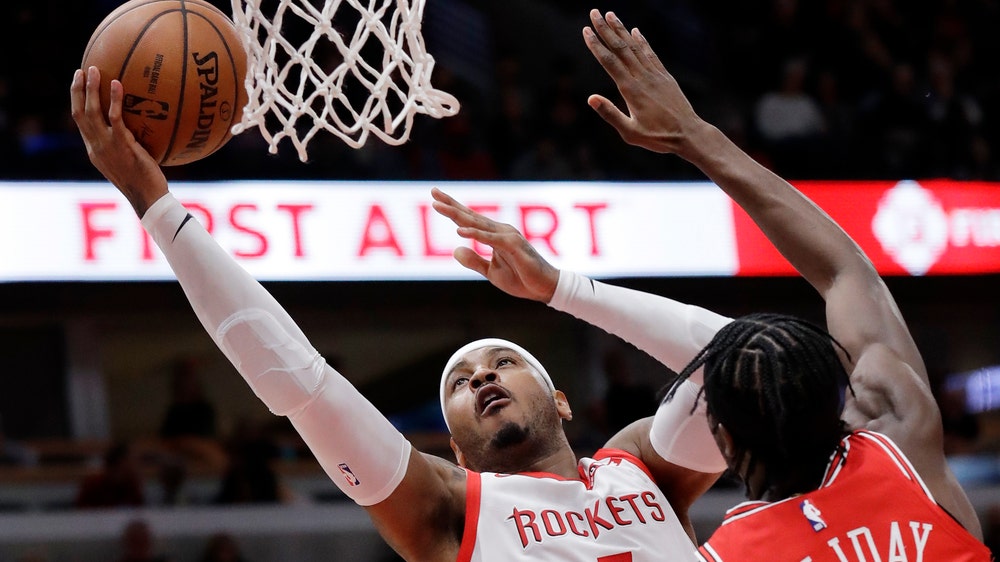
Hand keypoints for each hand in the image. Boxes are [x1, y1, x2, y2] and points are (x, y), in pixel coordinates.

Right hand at [70, 66, 167, 216]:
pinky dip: (113, 99)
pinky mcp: (121, 144)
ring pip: (90, 112)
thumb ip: (128, 145)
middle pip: (78, 113)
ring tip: (93, 69)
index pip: (80, 123)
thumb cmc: (146, 183)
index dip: (77, 103)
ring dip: (90, 88)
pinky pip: (114, 117)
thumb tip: (140, 129)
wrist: (148, 198)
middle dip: (77, 90)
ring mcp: (106, 146)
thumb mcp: (130, 162)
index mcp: (94, 150)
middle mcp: (95, 147)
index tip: (79, 85)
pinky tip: (117, 83)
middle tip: (81, 70)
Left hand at [430, 188, 559, 302]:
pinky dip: (476, 234)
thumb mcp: (491, 272)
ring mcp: (507, 236)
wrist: (544, 288)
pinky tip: (460, 231)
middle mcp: (500, 231)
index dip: (452, 208)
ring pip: (478, 223)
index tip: (435, 198)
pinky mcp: (514, 246)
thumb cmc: (521, 278)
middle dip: (450, 204)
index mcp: (494, 235)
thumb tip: (454, 250)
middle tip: (433, 192)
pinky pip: (491, 239)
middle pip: (470, 216)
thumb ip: (474, 261)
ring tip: (438, 207)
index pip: (469, 220)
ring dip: (457, 215)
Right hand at [583, 10, 711, 156]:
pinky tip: (635, 31)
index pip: (609, 62)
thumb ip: (610, 114)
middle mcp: (642, 77)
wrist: (688, 134)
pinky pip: (651, 54)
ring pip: (635, 47)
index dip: (596, 45)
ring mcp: (655, 75)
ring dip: (621, 30)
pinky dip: (642, 41)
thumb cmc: (658, 137)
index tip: (586, 30)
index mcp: (631, 90)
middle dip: (606, 29)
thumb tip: (591, 98)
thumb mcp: (630, 133)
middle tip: (594, 12)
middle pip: (621, 48)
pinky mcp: (665, 77)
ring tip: (611, 15)